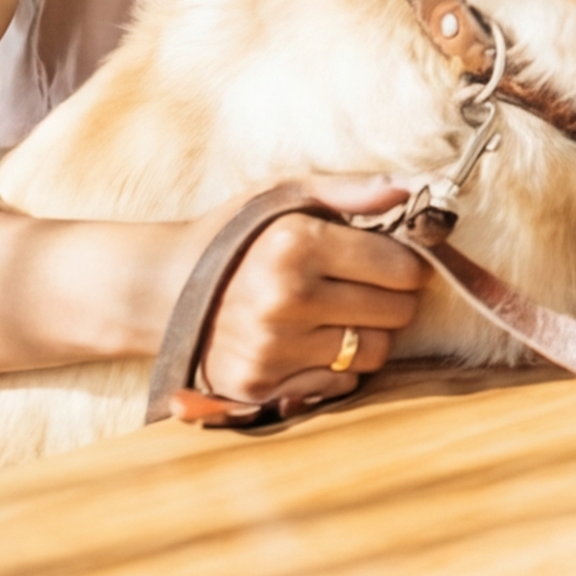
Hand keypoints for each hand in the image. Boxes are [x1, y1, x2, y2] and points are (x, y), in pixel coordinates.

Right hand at [189, 177, 430, 410]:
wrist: (164, 288)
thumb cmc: (237, 235)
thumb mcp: (285, 194)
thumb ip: (352, 190)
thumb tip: (411, 191)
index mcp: (294, 245)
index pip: (402, 267)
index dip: (407, 263)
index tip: (392, 261)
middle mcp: (283, 300)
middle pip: (397, 312)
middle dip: (392, 297)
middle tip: (365, 287)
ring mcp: (271, 349)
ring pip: (375, 351)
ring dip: (368, 333)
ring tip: (338, 313)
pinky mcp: (260, 385)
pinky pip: (340, 382)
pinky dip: (337, 364)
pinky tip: (309, 341)